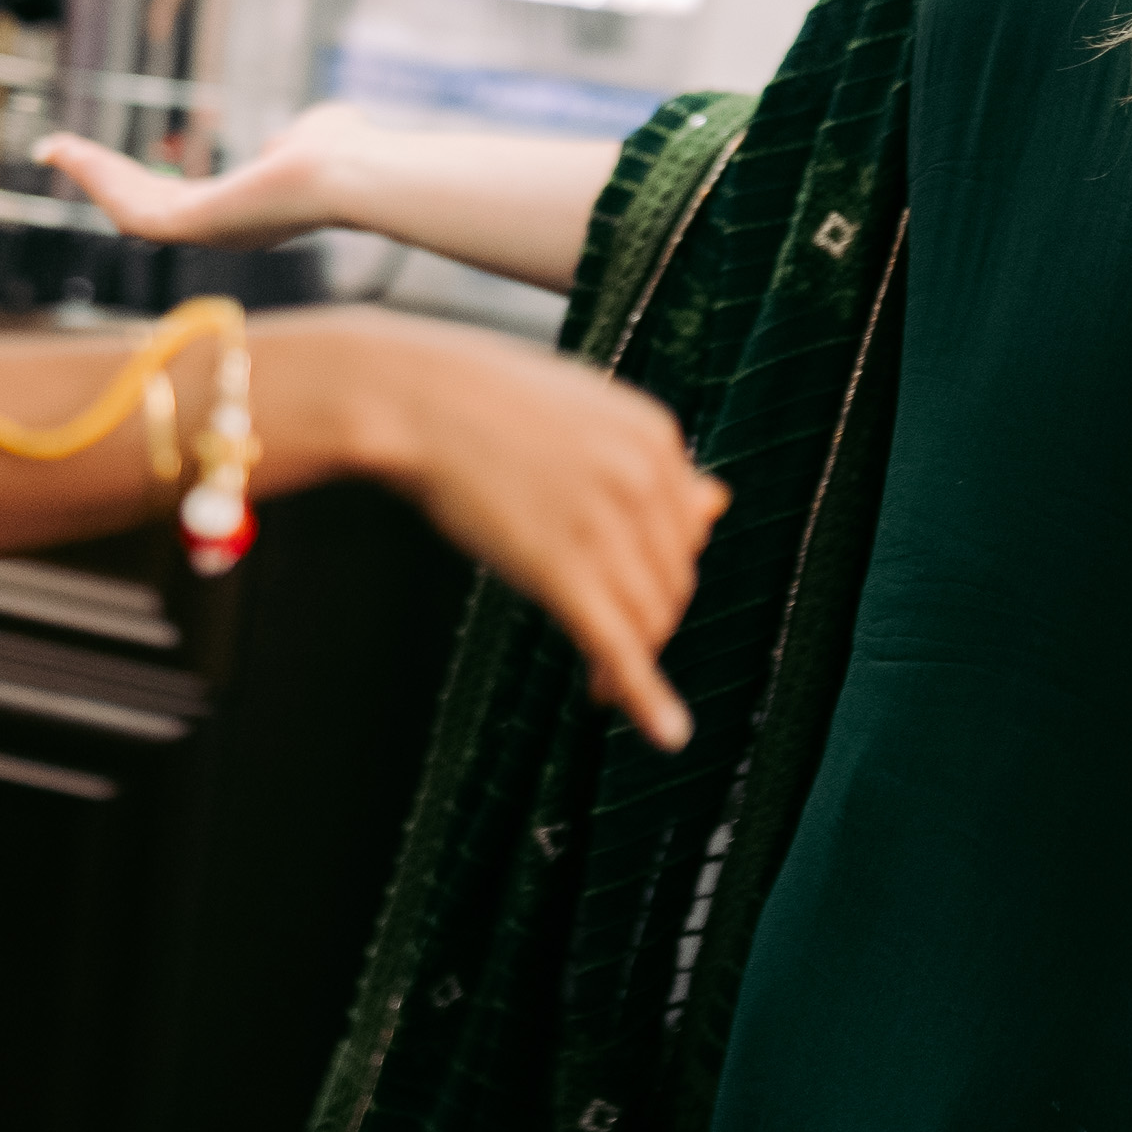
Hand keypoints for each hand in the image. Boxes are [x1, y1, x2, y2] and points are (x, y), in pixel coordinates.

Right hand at [35, 102, 388, 247]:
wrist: (353, 172)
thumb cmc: (348, 155)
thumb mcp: (312, 138)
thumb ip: (296, 140)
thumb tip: (301, 134)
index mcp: (241, 213)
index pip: (177, 201)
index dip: (138, 182)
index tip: (110, 162)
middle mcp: (217, 230)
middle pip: (144, 208)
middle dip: (102, 180)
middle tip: (61, 153)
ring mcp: (204, 232)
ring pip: (131, 211)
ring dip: (91, 178)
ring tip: (56, 150)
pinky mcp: (193, 225)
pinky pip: (133, 209)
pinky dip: (98, 180)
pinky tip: (74, 154)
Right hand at [335, 323, 728, 749]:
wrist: (416, 398)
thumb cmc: (487, 403)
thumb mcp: (584, 415)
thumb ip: (649, 463)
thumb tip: (716, 505)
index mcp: (657, 438)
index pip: (687, 533)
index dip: (661, 577)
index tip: (632, 599)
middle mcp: (644, 480)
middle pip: (672, 582)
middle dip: (649, 621)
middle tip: (610, 647)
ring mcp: (604, 525)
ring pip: (649, 619)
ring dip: (635, 660)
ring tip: (605, 683)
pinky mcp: (561, 570)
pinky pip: (620, 647)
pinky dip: (648, 698)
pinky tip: (666, 733)